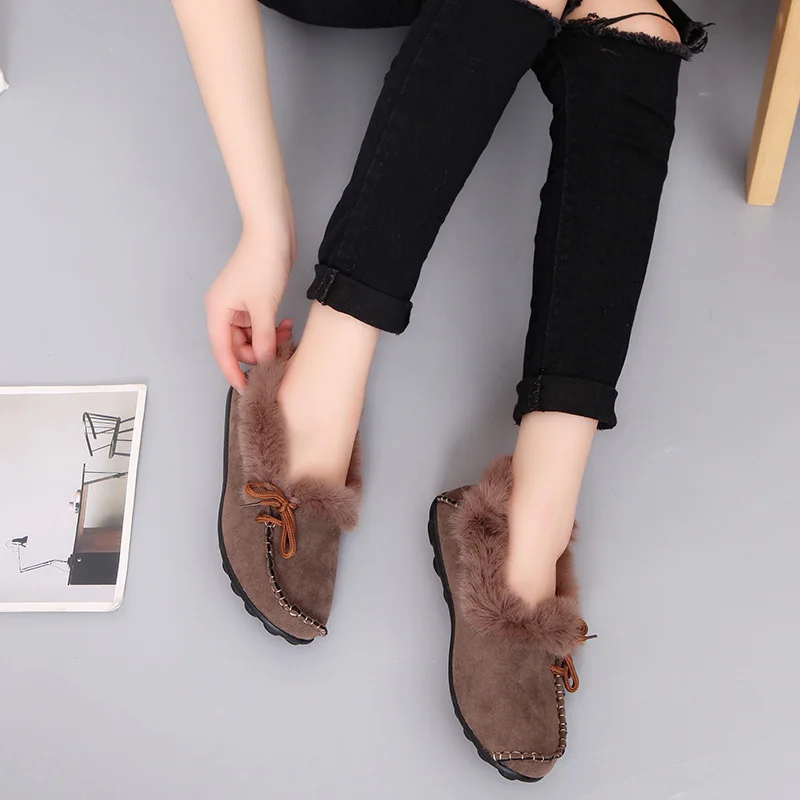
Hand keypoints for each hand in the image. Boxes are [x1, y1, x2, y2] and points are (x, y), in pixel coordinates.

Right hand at [206, 225, 295, 390]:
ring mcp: (237, 305)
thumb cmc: (263, 262)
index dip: (233, 372)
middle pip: (236, 345)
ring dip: (268, 339)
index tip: (246, 388)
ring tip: (287, 333)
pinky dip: (271, 328)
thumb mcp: (264, 306)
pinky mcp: (252, 300)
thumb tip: (263, 362)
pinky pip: (258, 324)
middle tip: (280, 352)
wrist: (273, 232)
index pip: (221, 351)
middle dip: (258, 352)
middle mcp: (223, 310)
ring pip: (250, 336)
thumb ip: (263, 338)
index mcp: (217, 311)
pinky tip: (285, 324)